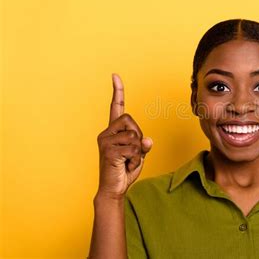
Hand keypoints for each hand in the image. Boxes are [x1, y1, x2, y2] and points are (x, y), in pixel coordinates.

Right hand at [96, 74, 152, 199]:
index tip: (115, 76)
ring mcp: (105, 142)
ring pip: (134, 136)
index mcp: (113, 131)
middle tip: (131, 153)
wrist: (114, 189)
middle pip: (131, 120)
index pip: (116, 107)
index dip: (118, 92)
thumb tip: (147, 140)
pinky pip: (134, 149)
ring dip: (138, 151)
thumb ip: (143, 144)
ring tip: (128, 161)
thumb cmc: (125, 170)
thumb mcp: (139, 154)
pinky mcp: (109, 151)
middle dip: (138, 136)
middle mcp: (106, 133)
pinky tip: (126, 165)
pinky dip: (136, 159)